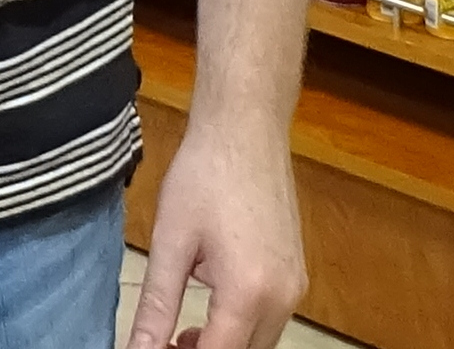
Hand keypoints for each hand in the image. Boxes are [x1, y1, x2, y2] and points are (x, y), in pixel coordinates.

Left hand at [125, 120, 305, 348]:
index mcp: (249, 292)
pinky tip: (212, 301)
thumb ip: (156, 306)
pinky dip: (242, 324)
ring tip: (184, 330)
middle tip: (164, 343)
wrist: (245, 126)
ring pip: (260, 341)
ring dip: (225, 343)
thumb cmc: (205, 172)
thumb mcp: (171, 240)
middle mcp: (282, 297)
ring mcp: (295, 285)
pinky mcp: (296, 272)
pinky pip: (271, 318)